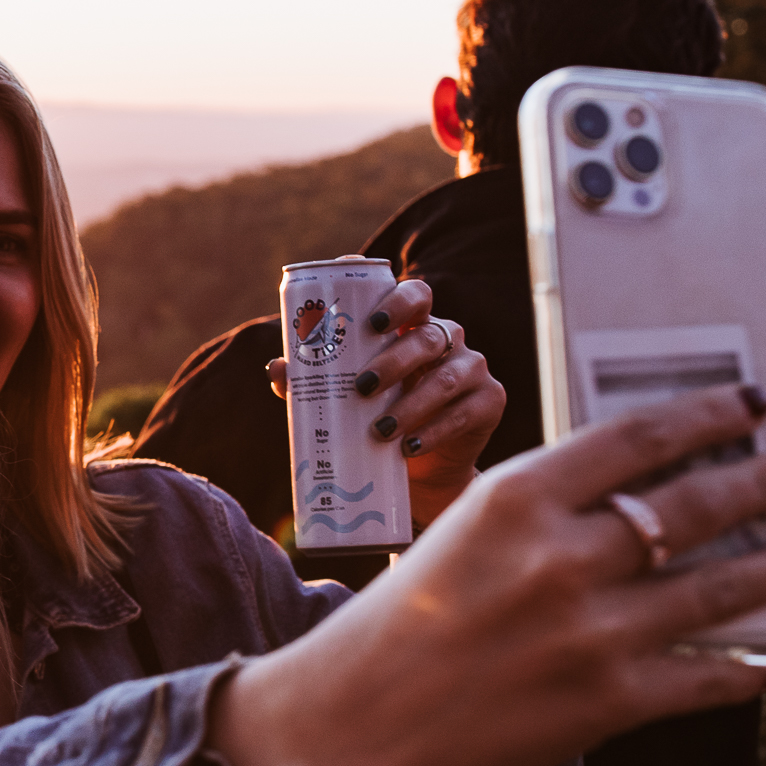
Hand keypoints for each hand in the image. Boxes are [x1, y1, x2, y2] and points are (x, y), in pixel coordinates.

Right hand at [213, 383, 765, 765]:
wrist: (357, 714)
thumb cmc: (411, 611)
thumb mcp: (469, 525)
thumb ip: (552, 502)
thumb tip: (653, 483)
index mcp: (518, 497)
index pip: (641, 436)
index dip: (711, 415)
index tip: (754, 405)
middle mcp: (561, 558)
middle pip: (698, 504)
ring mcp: (591, 633)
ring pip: (724, 587)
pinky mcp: (608, 703)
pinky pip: (708, 677)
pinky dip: (752, 666)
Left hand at [264, 277, 504, 528]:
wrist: (421, 471)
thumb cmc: (376, 417)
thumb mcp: (344, 398)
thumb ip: (313, 380)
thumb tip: (275, 369)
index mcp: (414, 325)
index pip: (414, 295)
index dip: (396, 302)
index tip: (369, 323)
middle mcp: (448, 339)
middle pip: (428, 336)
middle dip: (394, 360)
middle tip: (362, 387)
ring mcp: (473, 368)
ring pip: (447, 377)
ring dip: (412, 404)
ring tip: (381, 430)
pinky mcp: (489, 401)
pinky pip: (465, 413)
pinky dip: (434, 431)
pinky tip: (408, 448)